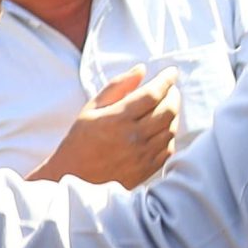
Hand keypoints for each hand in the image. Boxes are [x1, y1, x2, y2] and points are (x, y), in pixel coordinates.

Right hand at [32, 68, 178, 187]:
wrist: (74, 178)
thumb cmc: (80, 141)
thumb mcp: (92, 108)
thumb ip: (118, 86)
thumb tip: (141, 69)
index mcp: (118, 118)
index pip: (153, 94)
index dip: (166, 80)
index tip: (171, 72)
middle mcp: (134, 136)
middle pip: (168, 110)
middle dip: (174, 95)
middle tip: (170, 89)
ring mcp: (142, 155)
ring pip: (171, 129)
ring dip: (173, 114)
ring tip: (166, 107)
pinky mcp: (147, 169)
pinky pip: (168, 148)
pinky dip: (169, 135)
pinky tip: (161, 129)